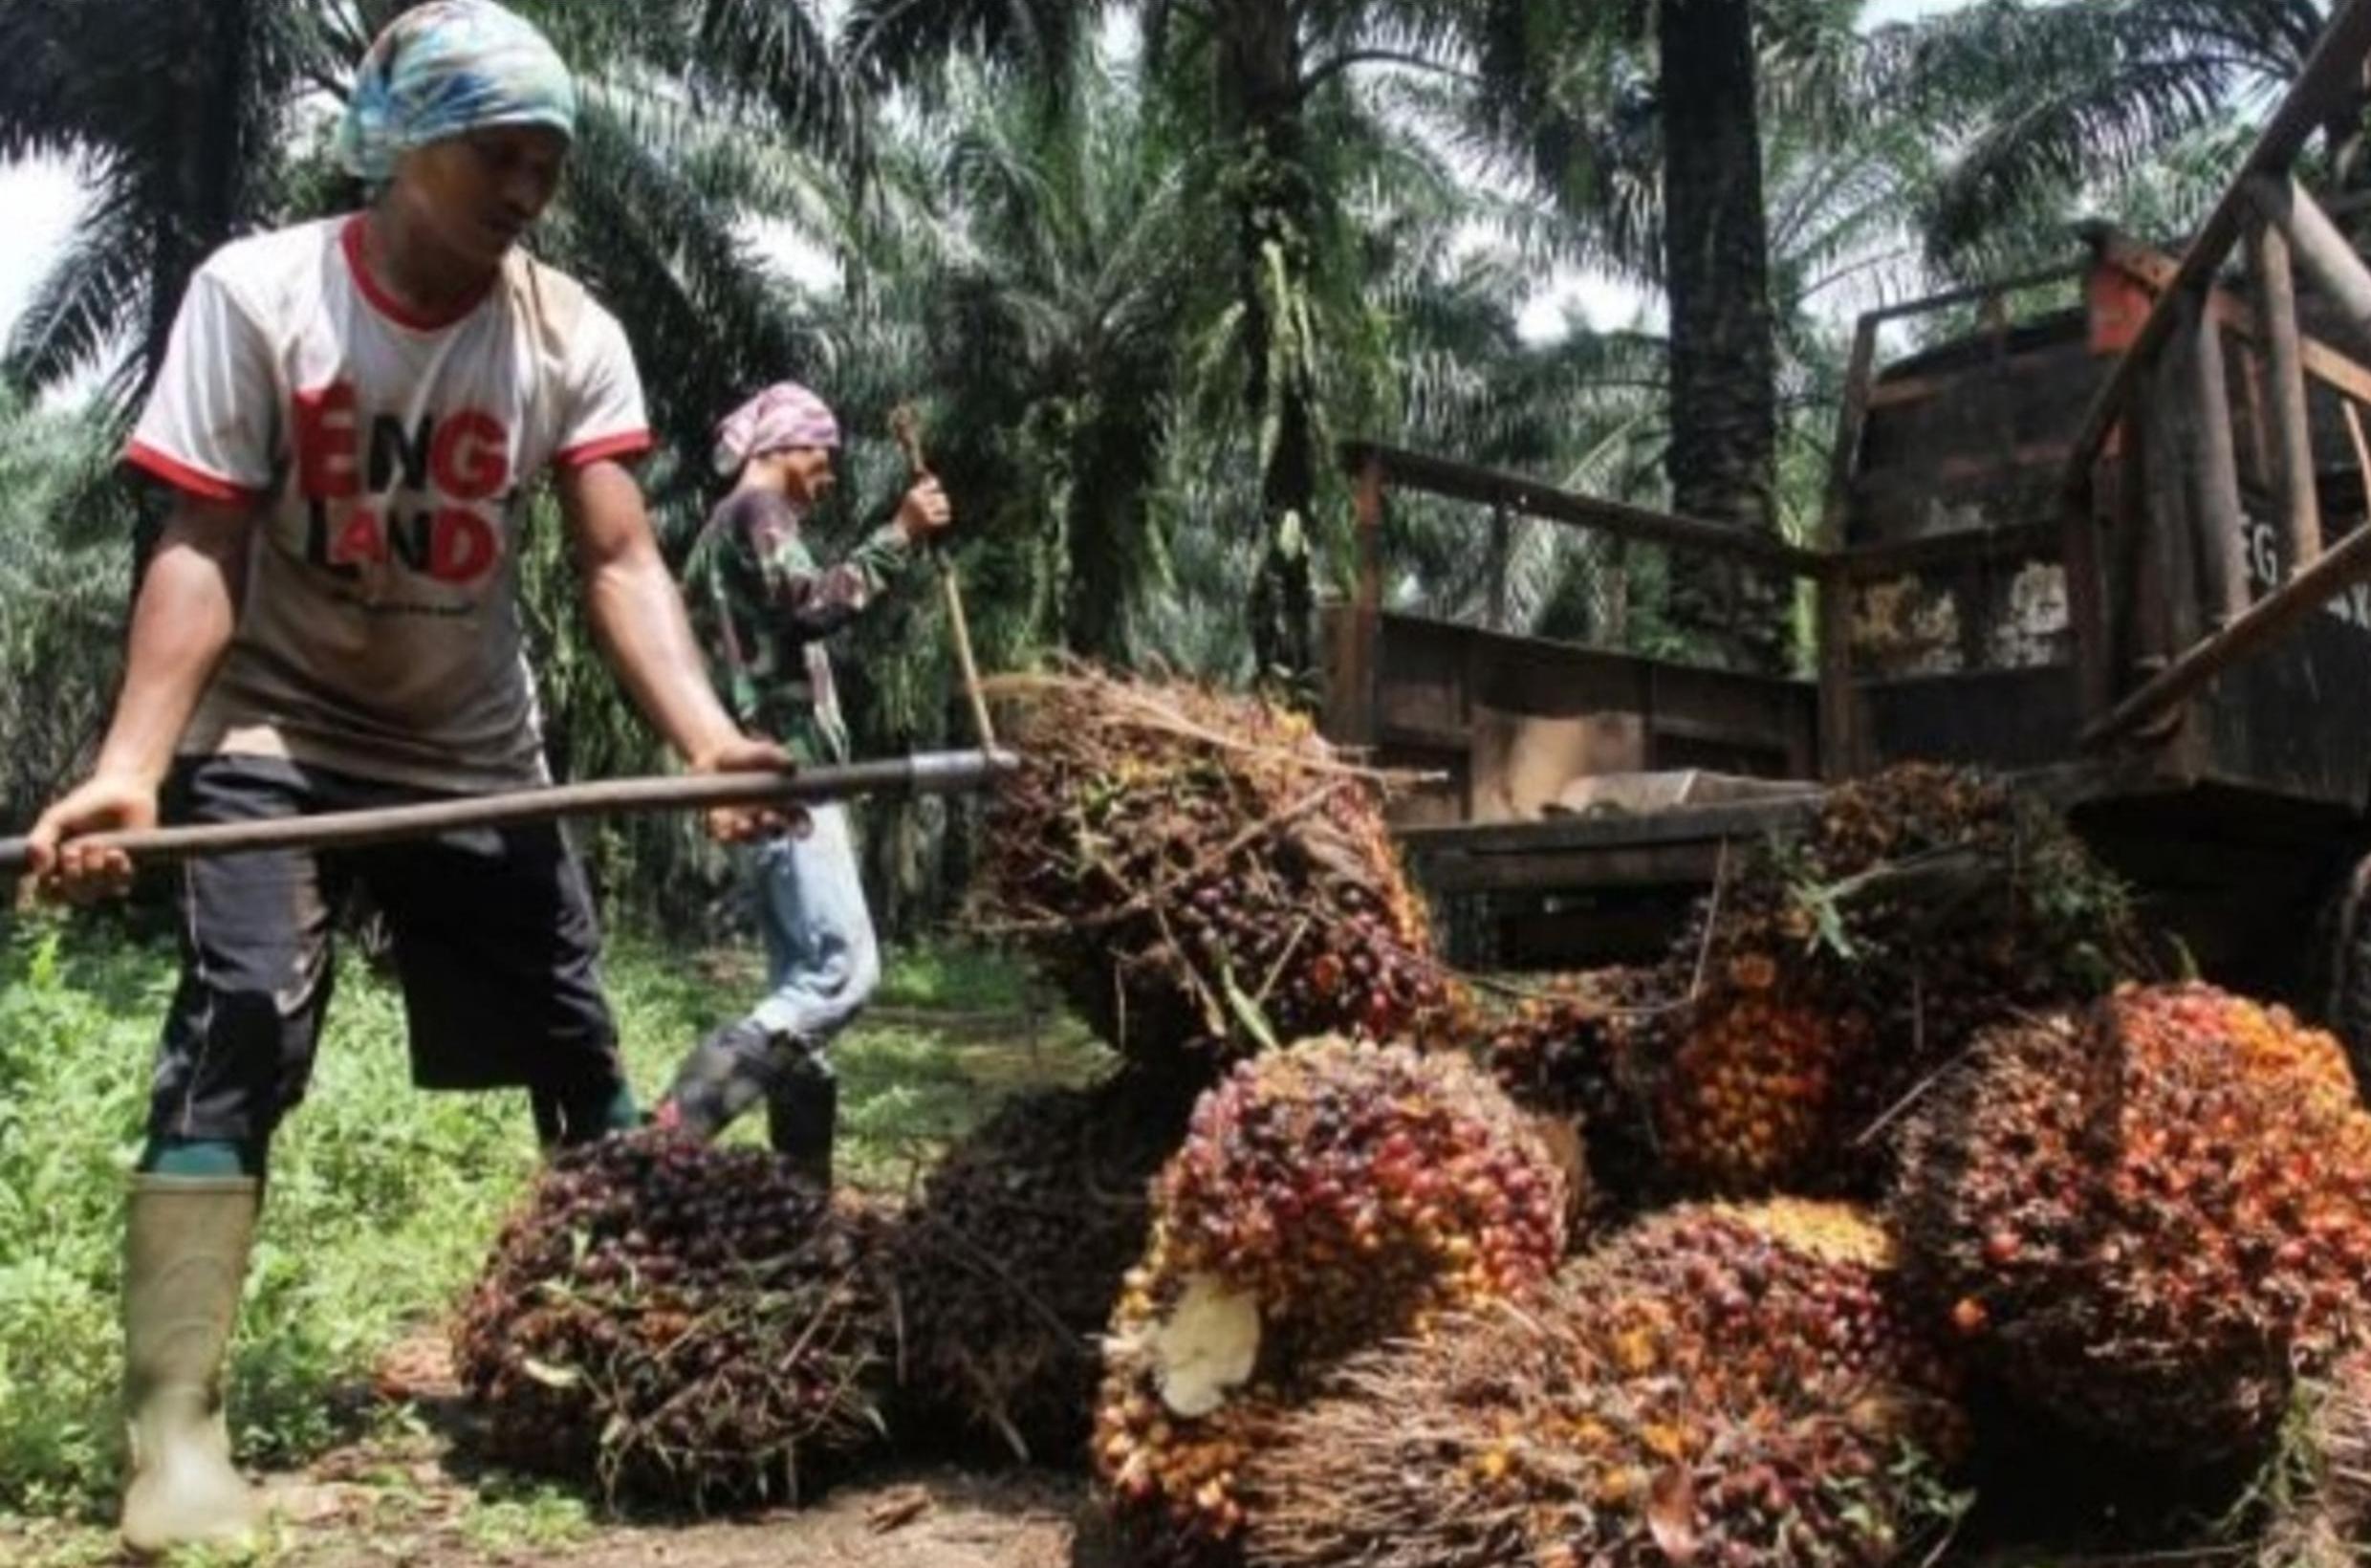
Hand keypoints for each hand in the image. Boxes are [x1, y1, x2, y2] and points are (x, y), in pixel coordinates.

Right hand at [20, 771, 158, 906]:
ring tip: (97, 845)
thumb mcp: (56, 818)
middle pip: (73, 894)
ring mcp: (104, 873)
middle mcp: (80, 872)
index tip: (52, 867)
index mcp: (57, 863)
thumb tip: (40, 870)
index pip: (48, 892)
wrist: (124, 790)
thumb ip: (41, 840)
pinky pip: (120, 884)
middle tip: (73, 850)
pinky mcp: (126, 869)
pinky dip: (116, 871)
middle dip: (72, 874)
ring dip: (94, 871)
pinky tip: (117, 853)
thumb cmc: (87, 803)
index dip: (49, 887)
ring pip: (96, 891)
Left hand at [690, 735, 808, 843]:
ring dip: (752, 835)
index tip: (801, 832)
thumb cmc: (746, 754)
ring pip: (755, 837)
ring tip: (744, 825)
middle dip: (774, 827)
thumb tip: (791, 764)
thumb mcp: (762, 751)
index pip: (800, 820)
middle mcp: (770, 816)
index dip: (803, 828)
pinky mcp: (727, 825)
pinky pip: (730, 836)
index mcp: (786, 801)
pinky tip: (726, 831)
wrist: (715, 756)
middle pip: (778, 831)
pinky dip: (729, 835)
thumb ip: (777, 756)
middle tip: (768, 817)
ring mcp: (749, 822)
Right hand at [896, 478, 952, 543]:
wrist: (898, 531)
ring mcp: (924, 512)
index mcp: (914, 493)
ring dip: (943, 510)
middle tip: (937, 507)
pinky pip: (945, 517)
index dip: (937, 487)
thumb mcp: (910, 496)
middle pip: (941, 497)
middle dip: (941, 501)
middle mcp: (919, 501)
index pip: (934, 484)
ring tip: (938, 513)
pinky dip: (944, 519)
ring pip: (944, 506)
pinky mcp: (929, 522)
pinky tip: (938, 520)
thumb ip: (920, 485)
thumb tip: (927, 472)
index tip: (936, 490)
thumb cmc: (906, 512)